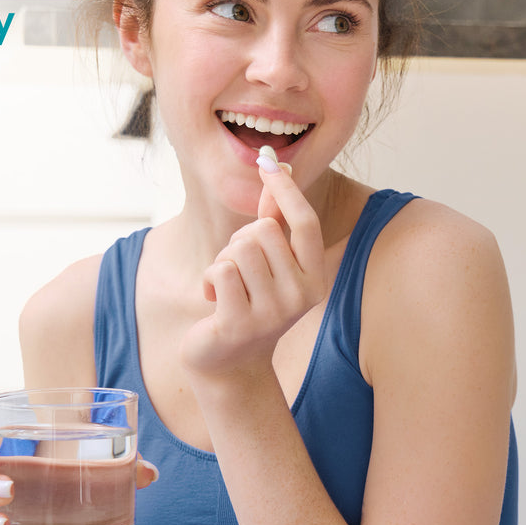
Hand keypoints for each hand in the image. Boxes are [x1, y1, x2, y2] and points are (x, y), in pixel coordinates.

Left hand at [180, 161, 325, 378]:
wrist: (230, 362)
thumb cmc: (250, 302)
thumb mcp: (268, 262)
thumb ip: (275, 218)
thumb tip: (276, 167)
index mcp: (315, 278)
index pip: (306, 222)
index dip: (286, 189)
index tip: (269, 162)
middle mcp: (301, 296)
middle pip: (264, 231)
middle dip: (240, 241)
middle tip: (238, 269)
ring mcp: (272, 312)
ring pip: (240, 248)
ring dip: (223, 261)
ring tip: (228, 287)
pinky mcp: (240, 323)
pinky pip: (220, 270)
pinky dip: (210, 279)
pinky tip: (216, 301)